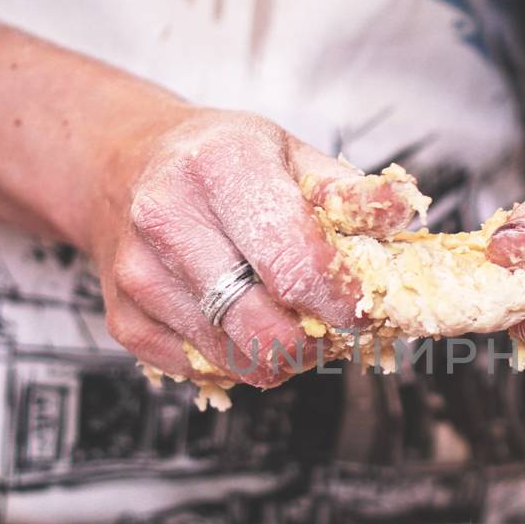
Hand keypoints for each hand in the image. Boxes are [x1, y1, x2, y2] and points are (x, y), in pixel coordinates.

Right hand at [86, 108, 406, 387]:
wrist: (121, 165)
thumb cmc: (218, 161)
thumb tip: (403, 215)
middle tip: (332, 324)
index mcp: (220, 166)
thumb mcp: (288, 152)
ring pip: (236, 358)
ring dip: (280, 354)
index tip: (366, 308)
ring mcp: (138, 275)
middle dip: (314, 341)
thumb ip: (350, 193)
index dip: (344, 301)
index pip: (296, 263)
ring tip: (291, 317)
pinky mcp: (123, 319)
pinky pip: (201, 371)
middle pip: (263, 326)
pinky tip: (242, 321)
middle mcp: (167, 219)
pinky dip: (235, 359)